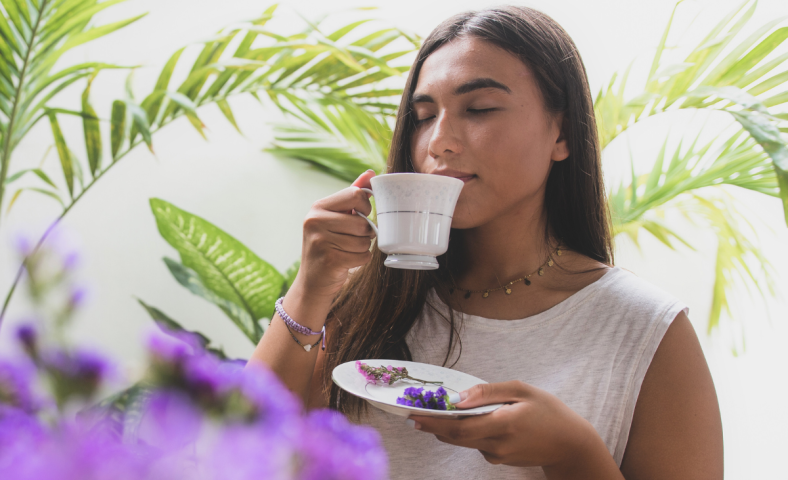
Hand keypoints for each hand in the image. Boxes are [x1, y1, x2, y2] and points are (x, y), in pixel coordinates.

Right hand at [292, 169, 376, 299]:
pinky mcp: (330, 260)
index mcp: (318, 207)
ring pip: (364, 240)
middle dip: (366, 232)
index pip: (356, 194)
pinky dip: (361, 260)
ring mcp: (320, 241)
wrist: (312, 281)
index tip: (360, 215)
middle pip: (362, 221)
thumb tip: (370, 173)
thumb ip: (352, 195)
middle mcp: (315, 221)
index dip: (366, 207)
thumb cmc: (328, 244)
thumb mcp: (335, 217)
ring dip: (363, 248)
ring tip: (348, 250)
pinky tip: (347, 261)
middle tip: (354, 238)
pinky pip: (363, 256)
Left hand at [408, 381, 620, 477]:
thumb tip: (458, 397)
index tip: (413, 416)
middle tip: (413, 416)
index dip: (434, 423)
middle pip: (456, 437)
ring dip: (449, 429)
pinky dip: (470, 432)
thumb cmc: (549, 411)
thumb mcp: (522, 390)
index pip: (459, 427)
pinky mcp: (500, 460)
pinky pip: (477, 444)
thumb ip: (488, 392)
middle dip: (433, 427)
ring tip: (433, 415)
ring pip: (465, 442)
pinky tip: (475, 420)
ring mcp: (498, 456)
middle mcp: (497, 445)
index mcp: (503, 424)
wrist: (570, 444)